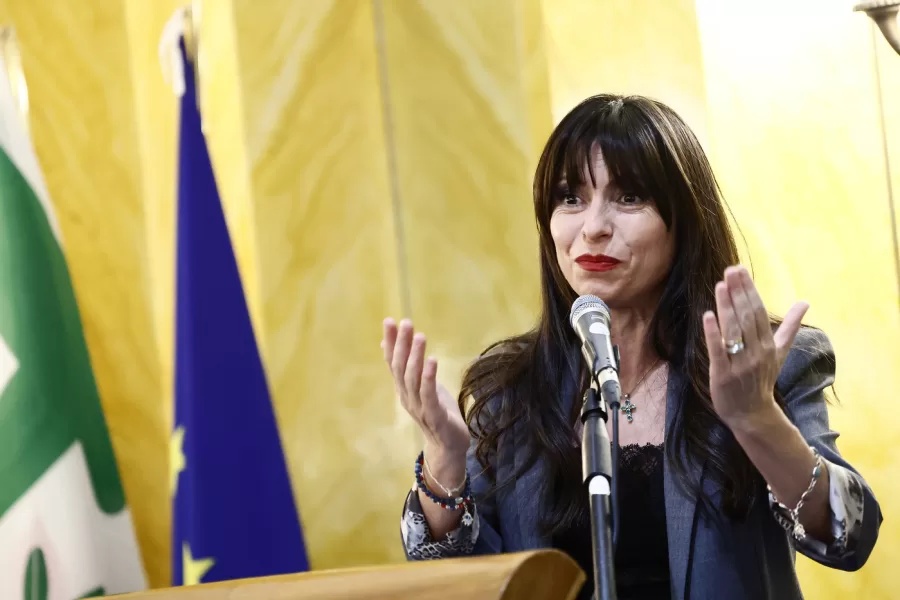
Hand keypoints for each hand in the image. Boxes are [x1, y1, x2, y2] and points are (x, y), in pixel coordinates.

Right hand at [382, 318, 469, 461]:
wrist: (449, 445)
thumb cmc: (437, 412)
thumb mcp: (422, 385)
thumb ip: (409, 367)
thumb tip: (391, 346)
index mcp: (403, 388)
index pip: (393, 362)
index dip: (390, 342)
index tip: (389, 321)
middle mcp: (407, 396)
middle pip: (400, 368)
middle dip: (401, 344)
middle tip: (405, 323)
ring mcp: (419, 407)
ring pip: (413, 379)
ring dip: (415, 357)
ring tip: (419, 336)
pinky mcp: (434, 415)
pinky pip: (429, 394)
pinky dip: (429, 377)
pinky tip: (432, 360)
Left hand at [702, 266, 808, 430]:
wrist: (753, 414)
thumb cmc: (763, 380)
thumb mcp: (779, 353)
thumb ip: (790, 327)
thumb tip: (805, 302)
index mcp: (769, 344)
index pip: (759, 312)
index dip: (750, 290)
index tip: (740, 270)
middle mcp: (757, 352)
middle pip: (748, 317)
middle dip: (739, 293)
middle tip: (730, 270)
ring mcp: (740, 364)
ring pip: (734, 331)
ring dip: (727, 307)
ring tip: (721, 285)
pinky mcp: (723, 375)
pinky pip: (719, 352)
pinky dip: (714, 334)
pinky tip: (708, 316)